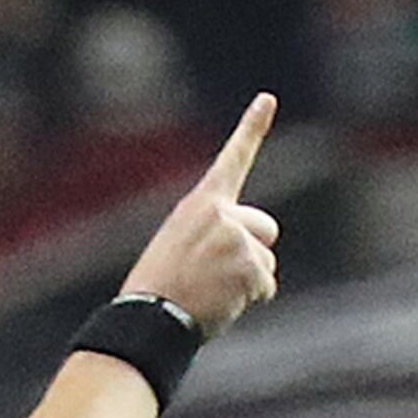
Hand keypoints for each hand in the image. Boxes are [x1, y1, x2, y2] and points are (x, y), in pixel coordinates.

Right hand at [123, 95, 281, 341]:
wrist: (150, 318)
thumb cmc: (158, 291)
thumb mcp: (178, 247)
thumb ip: (213, 236)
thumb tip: (253, 256)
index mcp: (201, 204)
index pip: (233, 160)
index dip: (252, 128)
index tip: (267, 99)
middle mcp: (223, 214)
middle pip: (267, 228)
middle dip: (255, 251)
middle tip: (219, 275)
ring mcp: (238, 239)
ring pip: (266, 263)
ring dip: (248, 282)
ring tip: (211, 294)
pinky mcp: (250, 266)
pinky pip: (266, 288)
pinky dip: (249, 301)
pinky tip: (219, 305)